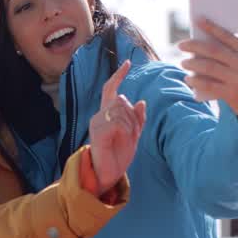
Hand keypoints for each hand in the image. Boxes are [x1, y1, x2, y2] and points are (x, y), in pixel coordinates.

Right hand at [88, 60, 145, 191]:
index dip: (118, 76)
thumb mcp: (133, 135)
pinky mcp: (98, 132)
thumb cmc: (118, 155)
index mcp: (107, 114)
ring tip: (128, 138)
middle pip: (122, 100)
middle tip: (133, 133)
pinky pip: (118, 123)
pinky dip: (125, 131)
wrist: (108, 174)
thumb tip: (141, 102)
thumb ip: (137, 119)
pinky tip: (123, 139)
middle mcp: (99, 115)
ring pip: (121, 110)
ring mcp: (97, 123)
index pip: (110, 89)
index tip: (128, 63)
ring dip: (131, 124)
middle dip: (133, 115)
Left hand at [177, 6, 237, 122]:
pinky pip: (208, 85)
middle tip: (181, 45)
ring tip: (183, 62)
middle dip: (194, 46)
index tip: (196, 19)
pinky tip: (189, 78)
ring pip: (209, 68)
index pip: (227, 35)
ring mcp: (237, 79)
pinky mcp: (230, 94)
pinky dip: (196, 81)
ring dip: (192, 64)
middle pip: (214, 51)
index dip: (211, 27)